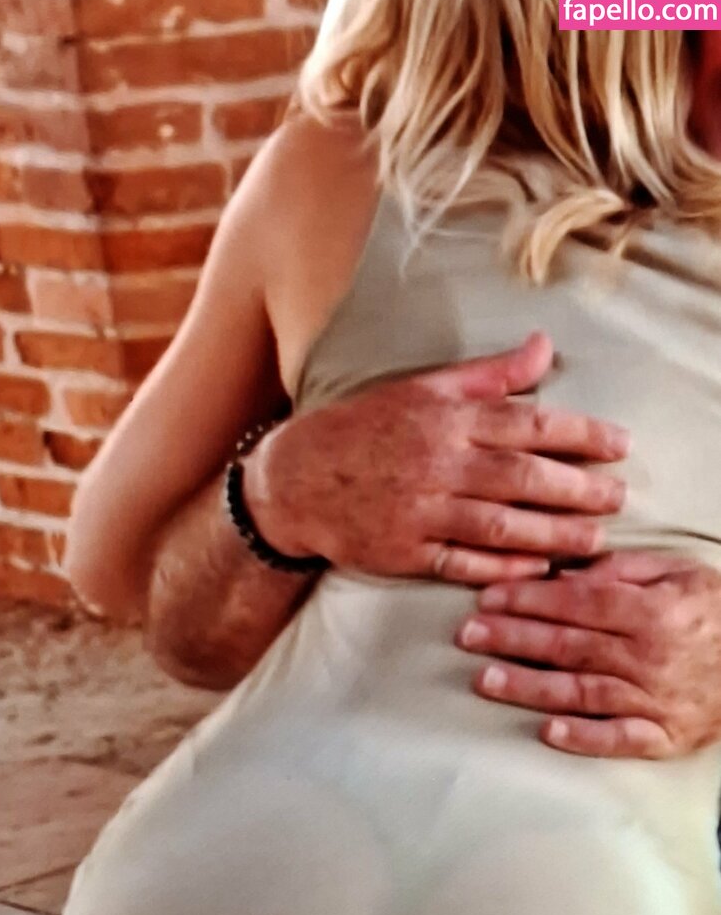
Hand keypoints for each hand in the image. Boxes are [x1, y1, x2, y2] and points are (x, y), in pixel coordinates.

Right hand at [244, 333, 628, 585]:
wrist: (294, 480)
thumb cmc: (363, 428)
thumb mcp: (421, 389)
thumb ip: (488, 375)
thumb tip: (543, 346)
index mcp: (444, 419)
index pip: (527, 423)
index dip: (581, 434)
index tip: (620, 445)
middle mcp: (436, 464)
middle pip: (523, 478)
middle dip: (579, 489)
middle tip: (619, 498)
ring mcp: (420, 512)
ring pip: (501, 525)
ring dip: (554, 533)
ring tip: (594, 539)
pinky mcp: (405, 552)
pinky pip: (463, 563)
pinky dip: (504, 568)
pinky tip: (538, 567)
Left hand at [456, 551, 720, 758]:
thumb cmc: (715, 611)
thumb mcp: (679, 571)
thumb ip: (623, 569)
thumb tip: (566, 569)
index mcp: (651, 610)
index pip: (576, 603)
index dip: (527, 600)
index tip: (486, 598)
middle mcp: (650, 656)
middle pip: (568, 646)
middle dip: (511, 639)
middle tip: (467, 635)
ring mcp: (657, 699)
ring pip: (582, 692)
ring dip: (529, 686)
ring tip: (484, 679)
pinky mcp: (665, 736)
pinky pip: (620, 738)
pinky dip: (584, 737)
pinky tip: (547, 732)